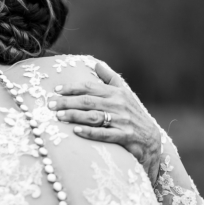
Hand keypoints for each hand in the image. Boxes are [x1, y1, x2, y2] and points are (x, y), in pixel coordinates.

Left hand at [48, 62, 161, 181]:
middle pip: (88, 101)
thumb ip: (111, 78)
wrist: (153, 140)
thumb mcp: (125, 94)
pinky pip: (105, 134)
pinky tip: (76, 131)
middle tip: (50, 105)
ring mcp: (122, 120)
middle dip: (67, 102)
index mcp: (116, 93)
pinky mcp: (126, 136)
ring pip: (94, 116)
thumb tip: (96, 64)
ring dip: (74, 116)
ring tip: (58, 117)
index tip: (56, 90)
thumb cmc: (134, 115)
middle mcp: (119, 105)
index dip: (72, 88)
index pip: (90, 87)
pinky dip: (90, 132)